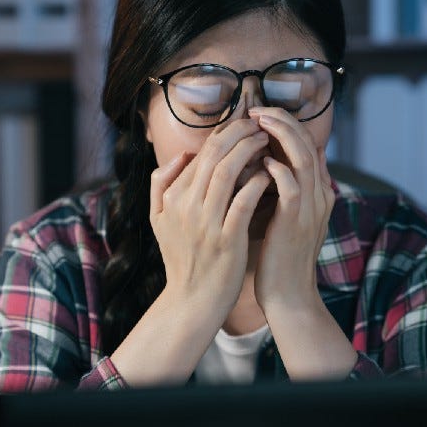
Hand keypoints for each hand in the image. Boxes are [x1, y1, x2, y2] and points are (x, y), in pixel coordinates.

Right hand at [149, 119, 271, 310]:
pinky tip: (268, 173)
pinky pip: (243, 200)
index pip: (200, 153)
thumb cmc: (182, 259)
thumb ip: (161, 184)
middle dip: (238, 132)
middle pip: (214, 155)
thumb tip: (183, 155)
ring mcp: (206, 223)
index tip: (244, 124)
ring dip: (249, 150)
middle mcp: (185, 206)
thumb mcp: (158, 220)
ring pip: (227, 171)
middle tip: (258, 124)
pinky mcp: (227, 239)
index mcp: (172, 197)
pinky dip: (257, 182)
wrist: (192, 301)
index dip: (224, 133)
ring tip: (265, 141)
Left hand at [248, 107, 334, 312]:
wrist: (287, 295)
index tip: (259, 113)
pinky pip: (291, 186)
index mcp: (316, 192)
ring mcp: (311, 207)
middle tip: (256, 108)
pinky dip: (277, 169)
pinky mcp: (296, 221)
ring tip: (258, 120)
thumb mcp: (282, 216)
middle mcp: (319, 195)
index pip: (307, 144)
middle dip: (283, 120)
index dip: (286, 124)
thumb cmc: (278, 256)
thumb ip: (279, 190)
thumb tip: (263, 163)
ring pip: (303, 157)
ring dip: (280, 134)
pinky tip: (261, 161)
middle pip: (308, 142)